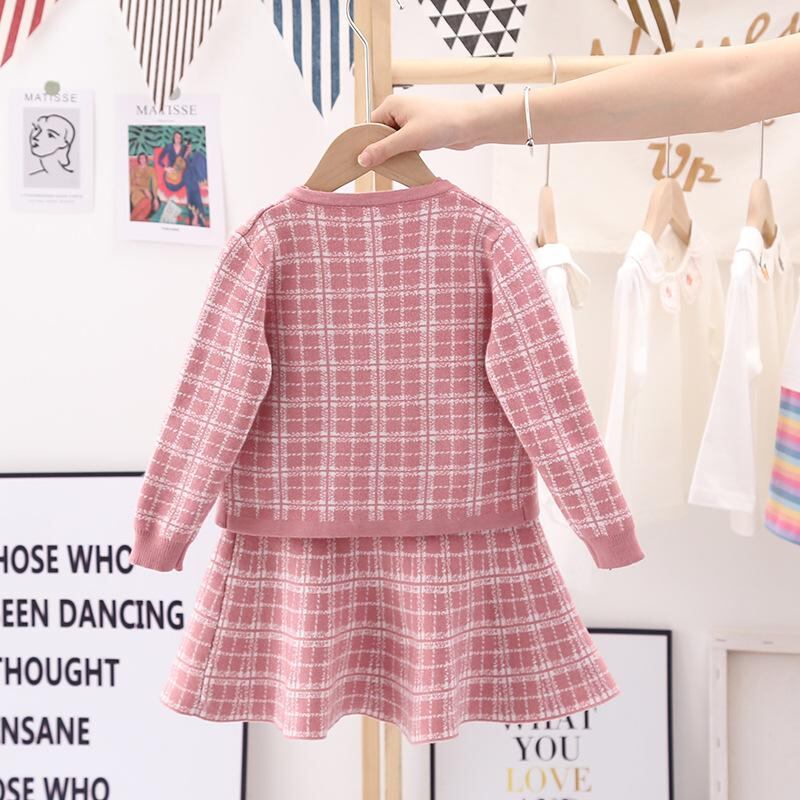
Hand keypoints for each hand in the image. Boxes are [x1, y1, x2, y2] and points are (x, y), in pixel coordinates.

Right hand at [357, 95, 481, 168]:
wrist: (470, 126)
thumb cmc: (441, 125)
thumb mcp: (408, 140)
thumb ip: (383, 150)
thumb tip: (361, 159)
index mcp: (392, 104)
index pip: (369, 127)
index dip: (369, 144)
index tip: (368, 161)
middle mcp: (399, 110)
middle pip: (380, 135)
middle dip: (383, 150)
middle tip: (386, 164)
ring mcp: (410, 120)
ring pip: (393, 142)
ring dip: (396, 154)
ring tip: (402, 161)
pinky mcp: (419, 131)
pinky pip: (404, 144)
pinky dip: (405, 154)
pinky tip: (410, 161)